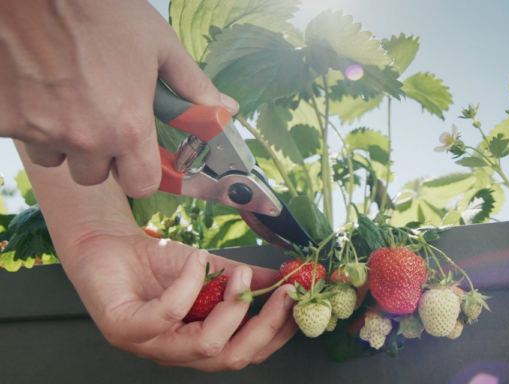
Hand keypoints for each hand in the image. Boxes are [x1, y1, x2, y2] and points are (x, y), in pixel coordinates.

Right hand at [0, 0, 238, 197]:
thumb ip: (193, 86)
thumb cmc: (96, 10)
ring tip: (68, 95)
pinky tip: (39, 87)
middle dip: (102, 154)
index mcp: (127, 126)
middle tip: (102, 114)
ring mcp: (41, 131)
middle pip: (96, 175)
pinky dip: (30, 121)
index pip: (141, 185)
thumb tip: (224, 110)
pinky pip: (24, 137)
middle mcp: (85, 138)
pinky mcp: (6, 120)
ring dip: (64, 139)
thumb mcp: (158, 43)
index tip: (141, 158)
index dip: (143, 173)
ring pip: (57, 158)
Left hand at [63, 230, 296, 370]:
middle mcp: (175, 353)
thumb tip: (283, 277)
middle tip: (283, 293)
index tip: (299, 304)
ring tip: (240, 274)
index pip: (246, 353)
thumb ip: (244, 279)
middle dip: (264, 326)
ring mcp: (148, 346)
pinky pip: (168, 315)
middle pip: (231, 359)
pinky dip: (190, 285)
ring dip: (232, 307)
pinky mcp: (124, 328)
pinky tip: (198, 260)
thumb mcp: (210, 269)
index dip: (276, 333)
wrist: (106, 244)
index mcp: (198, 344)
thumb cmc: (154, 263)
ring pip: (204, 346)